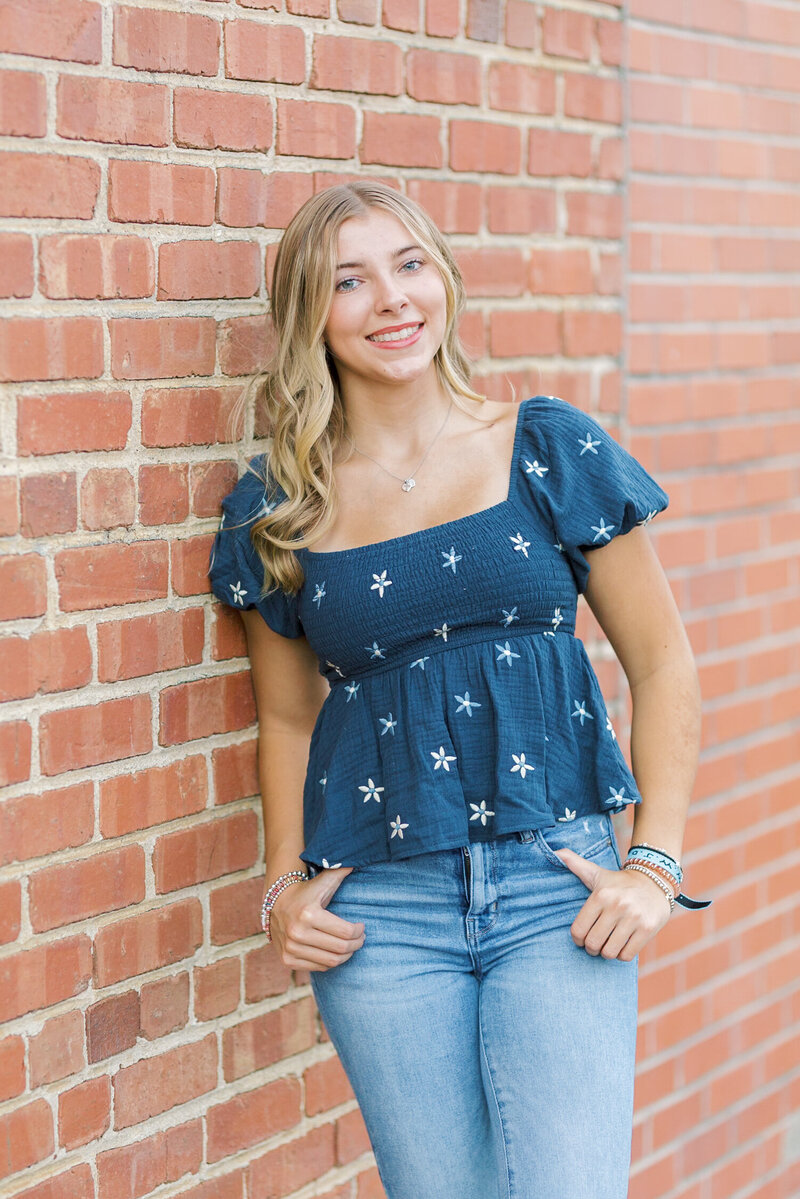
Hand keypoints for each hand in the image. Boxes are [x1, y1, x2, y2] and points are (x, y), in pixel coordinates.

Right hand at [267, 867, 365, 971]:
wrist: (276, 903)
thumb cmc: (306, 891)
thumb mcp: (323, 880)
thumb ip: (340, 869)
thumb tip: (357, 859)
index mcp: (308, 914)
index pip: (345, 932)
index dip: (359, 931)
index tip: (362, 927)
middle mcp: (297, 933)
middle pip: (340, 948)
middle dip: (356, 944)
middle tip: (360, 938)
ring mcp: (290, 948)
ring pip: (331, 961)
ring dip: (346, 955)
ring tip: (350, 945)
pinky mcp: (287, 960)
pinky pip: (319, 967)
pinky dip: (330, 961)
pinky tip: (333, 951)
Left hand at [554, 848, 671, 960]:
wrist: (655, 881)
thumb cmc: (619, 882)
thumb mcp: (597, 873)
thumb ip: (575, 864)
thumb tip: (556, 853)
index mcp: (601, 895)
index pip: (578, 930)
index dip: (577, 939)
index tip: (582, 938)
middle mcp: (617, 905)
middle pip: (593, 943)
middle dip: (592, 948)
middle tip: (595, 945)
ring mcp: (634, 918)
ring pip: (609, 952)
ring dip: (607, 953)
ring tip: (608, 945)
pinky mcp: (648, 929)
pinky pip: (627, 955)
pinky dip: (622, 955)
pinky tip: (622, 945)